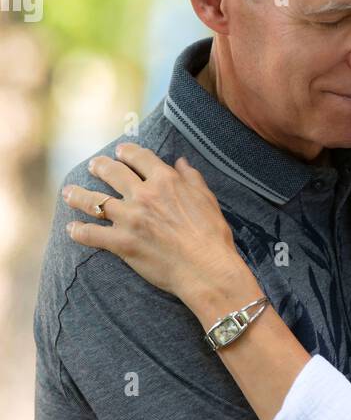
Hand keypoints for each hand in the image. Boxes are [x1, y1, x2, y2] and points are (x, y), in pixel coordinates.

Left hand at [63, 143, 242, 303]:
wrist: (206, 268)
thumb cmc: (212, 235)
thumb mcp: (206, 199)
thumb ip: (191, 178)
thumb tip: (181, 162)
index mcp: (166, 181)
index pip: (139, 157)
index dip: (127, 151)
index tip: (120, 151)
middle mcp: (144, 195)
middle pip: (113, 173)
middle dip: (100, 166)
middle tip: (94, 166)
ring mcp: (130, 219)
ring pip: (95, 201)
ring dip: (78, 195)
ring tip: (69, 192)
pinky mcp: (122, 243)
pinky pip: (91, 234)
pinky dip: (78, 231)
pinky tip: (71, 229)